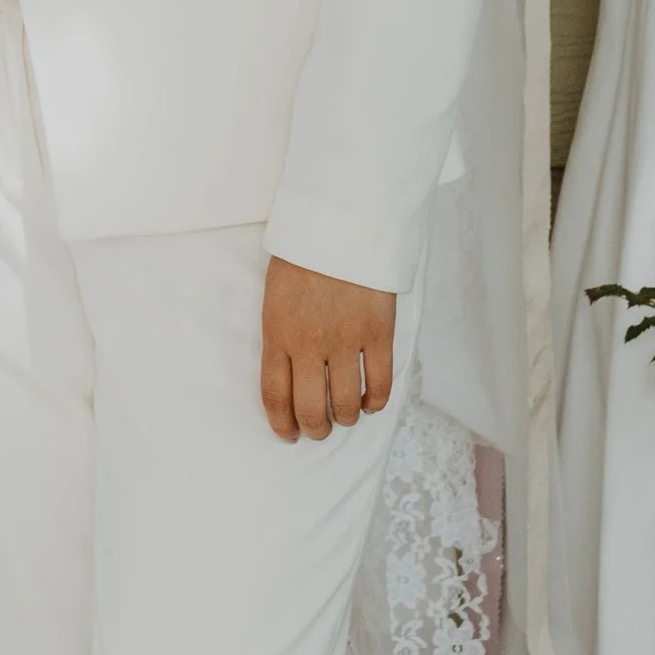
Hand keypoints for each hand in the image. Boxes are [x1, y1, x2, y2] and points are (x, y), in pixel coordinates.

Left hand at [260, 259, 395, 443]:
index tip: (288, 434)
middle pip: (311, 410)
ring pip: (346, 405)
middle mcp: (309, 343)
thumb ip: (281, 334)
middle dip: (316, 429)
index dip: (282, 423)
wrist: (341, 220)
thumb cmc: (304, 254)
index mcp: (277, 331)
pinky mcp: (379, 333)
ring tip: (346, 414)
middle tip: (320, 429)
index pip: (275, 394)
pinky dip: (375, 402)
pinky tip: (370, 401)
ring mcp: (346, 340)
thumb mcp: (276, 294)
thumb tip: (289, 375)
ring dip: (346, 418)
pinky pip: (379, 386)